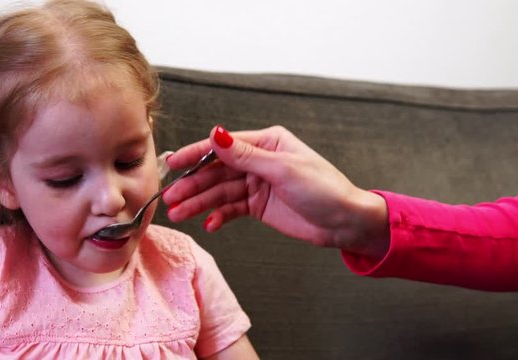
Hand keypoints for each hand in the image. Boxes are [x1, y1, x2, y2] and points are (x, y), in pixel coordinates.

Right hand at [163, 125, 388, 257]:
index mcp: (266, 143)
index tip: (173, 162)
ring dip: (200, 203)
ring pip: (220, 191)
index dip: (195, 154)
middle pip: (216, 171)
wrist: (345, 223)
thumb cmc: (324, 190)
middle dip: (193, 185)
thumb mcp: (284, 170)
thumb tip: (216, 134)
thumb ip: (245, 155)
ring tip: (179, 214)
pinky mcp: (257, 205)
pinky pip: (231, 208)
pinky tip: (209, 224)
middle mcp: (258, 160)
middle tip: (171, 198)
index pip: (223, 146)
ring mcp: (257, 183)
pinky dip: (219, 216)